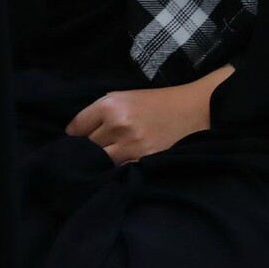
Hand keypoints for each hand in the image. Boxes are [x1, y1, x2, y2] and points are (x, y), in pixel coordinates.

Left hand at [66, 66, 233, 164]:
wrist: (194, 110)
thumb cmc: (158, 102)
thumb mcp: (126, 96)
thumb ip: (102, 111)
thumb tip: (76, 131)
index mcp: (110, 105)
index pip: (76, 127)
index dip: (74, 135)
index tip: (76, 139)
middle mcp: (118, 125)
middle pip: (86, 147)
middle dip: (86, 149)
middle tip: (92, 150)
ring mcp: (131, 145)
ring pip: (101, 162)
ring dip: (101, 162)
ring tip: (106, 159)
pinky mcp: (144, 161)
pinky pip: (119, 171)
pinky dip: (118, 170)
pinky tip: (121, 165)